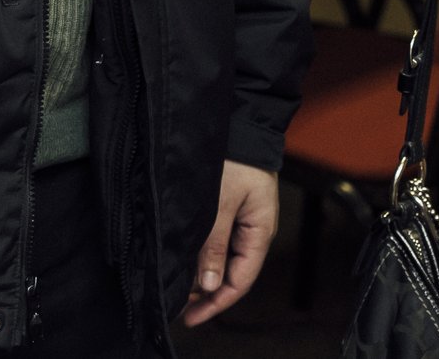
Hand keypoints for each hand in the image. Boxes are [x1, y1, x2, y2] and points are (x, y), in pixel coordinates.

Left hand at [182, 160, 278, 326]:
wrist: (242, 122)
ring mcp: (245, 220)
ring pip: (224, 257)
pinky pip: (221, 240)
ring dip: (203, 272)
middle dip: (206, 291)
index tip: (191, 317)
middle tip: (178, 302)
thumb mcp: (221, 204)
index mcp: (260, 232)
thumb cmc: (237, 158)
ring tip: (179, 281)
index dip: (216, 303)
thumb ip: (214, 245)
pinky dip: (204, 252)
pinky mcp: (234, 208)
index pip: (240, 281)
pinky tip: (187, 256)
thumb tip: (209, 284)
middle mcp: (255, 230)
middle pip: (232, 273)